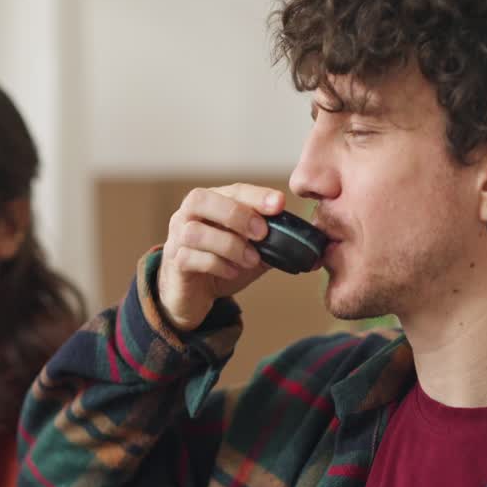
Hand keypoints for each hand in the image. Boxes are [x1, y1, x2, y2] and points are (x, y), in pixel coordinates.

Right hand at [157, 183, 285, 331]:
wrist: (193, 296)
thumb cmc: (222, 265)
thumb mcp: (252, 252)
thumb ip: (274, 246)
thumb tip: (311, 256)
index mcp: (211, 203)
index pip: (233, 190)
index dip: (256, 195)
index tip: (279, 204)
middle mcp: (188, 214)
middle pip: (202, 199)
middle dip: (236, 214)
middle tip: (262, 233)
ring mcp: (177, 237)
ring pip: (195, 231)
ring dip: (229, 245)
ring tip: (251, 260)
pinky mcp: (174, 262)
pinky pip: (190, 258)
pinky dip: (216, 264)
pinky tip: (232, 272)